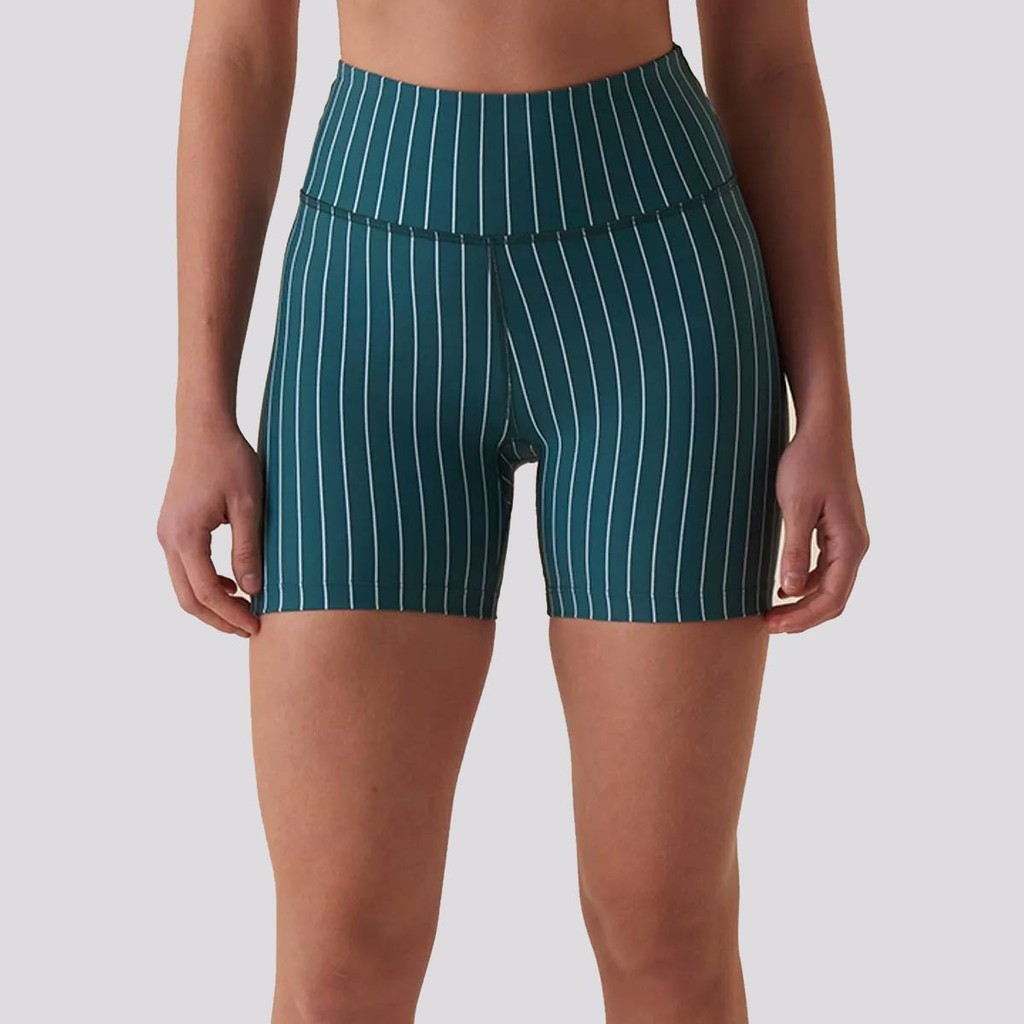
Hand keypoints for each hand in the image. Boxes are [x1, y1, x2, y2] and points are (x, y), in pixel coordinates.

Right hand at [157, 425, 262, 636]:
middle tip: (250, 629)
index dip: (232, 615)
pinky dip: (205, 583)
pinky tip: (232, 584)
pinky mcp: (171, 527)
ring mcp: (166, 533)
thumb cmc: (231, 460)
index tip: (257, 626)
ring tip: (244, 612)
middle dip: (218, 619)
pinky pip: (183, 568)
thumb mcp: (248, 505)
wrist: (204, 428)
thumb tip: (252, 591)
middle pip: (188, 598)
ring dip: (211, 604)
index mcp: (185, 536)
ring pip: (183, 586)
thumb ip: (248, 549)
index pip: (207, 592)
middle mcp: (167, 539)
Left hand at [764, 426, 868, 633]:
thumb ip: (794, 549)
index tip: (772, 626)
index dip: (802, 618)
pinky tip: (783, 588)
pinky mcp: (837, 530)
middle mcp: (856, 544)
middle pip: (834, 597)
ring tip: (772, 612)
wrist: (822, 430)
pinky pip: (826, 569)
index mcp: (850, 542)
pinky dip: (806, 584)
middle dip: (803, 617)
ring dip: (804, 603)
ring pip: (831, 585)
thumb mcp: (795, 506)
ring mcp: (849, 538)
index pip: (831, 597)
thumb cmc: (807, 463)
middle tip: (768, 626)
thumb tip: (790, 590)